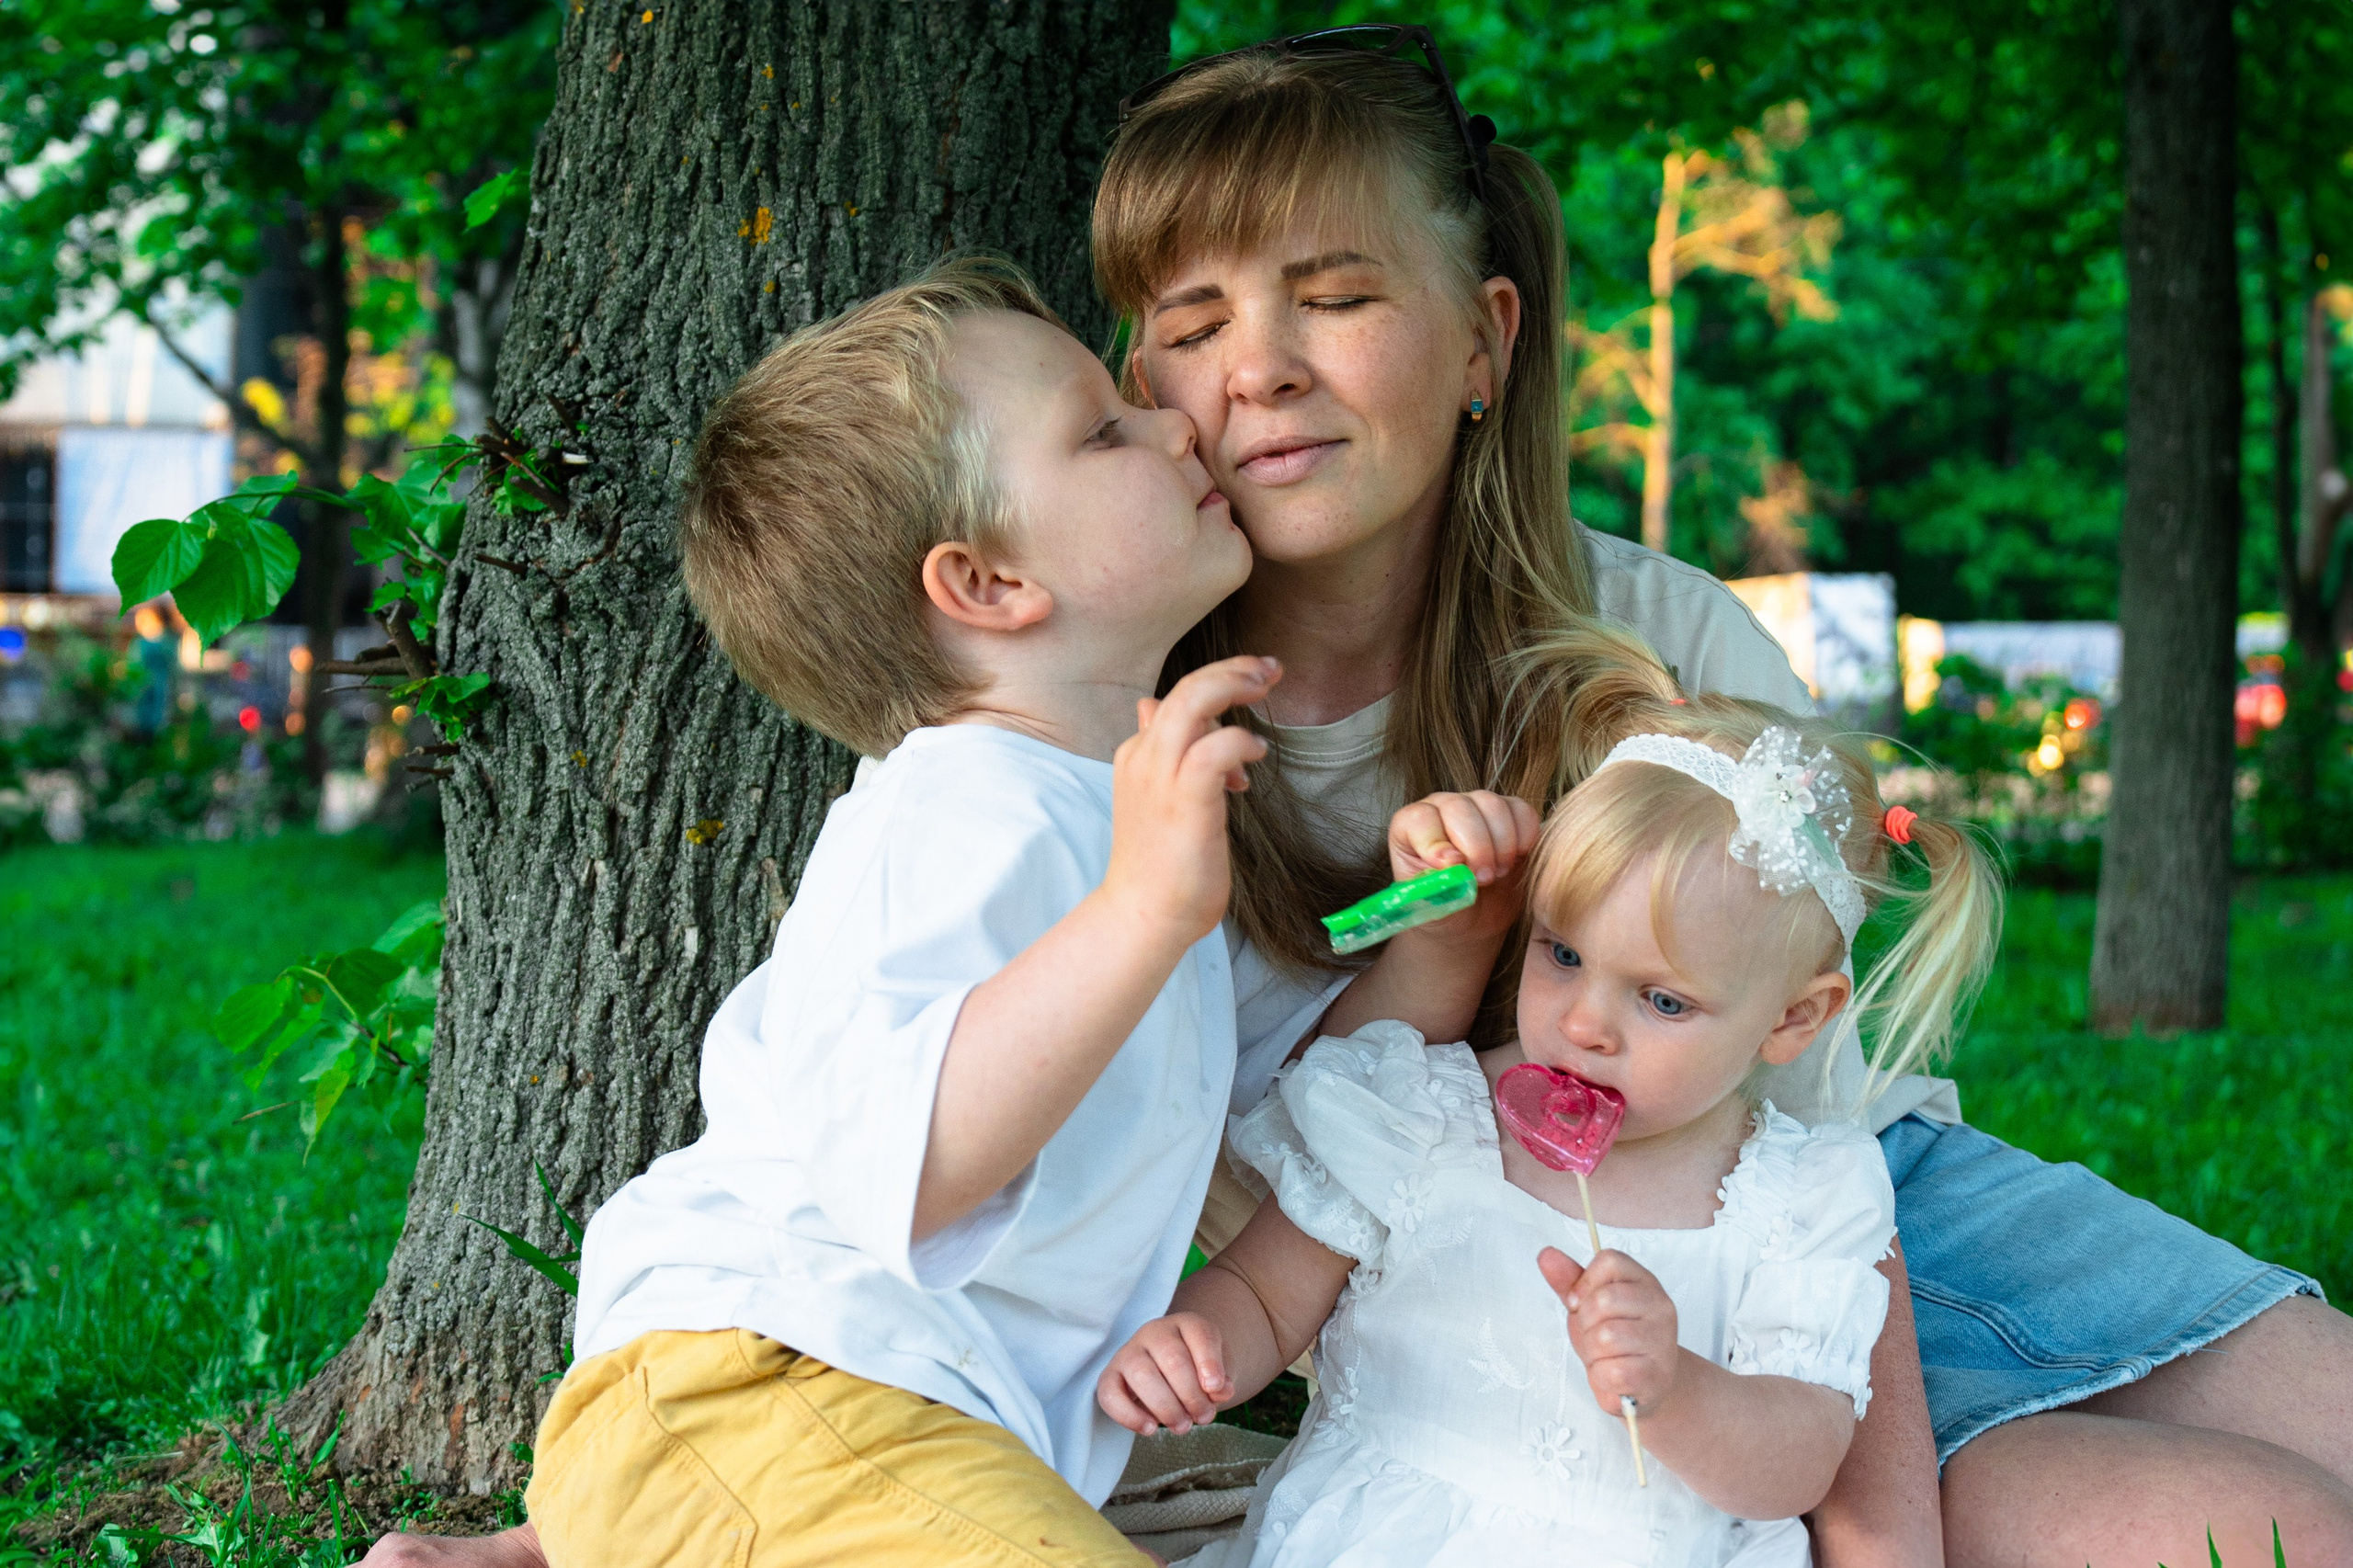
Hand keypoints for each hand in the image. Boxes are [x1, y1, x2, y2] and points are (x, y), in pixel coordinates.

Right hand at [1096, 1313, 1232, 1435]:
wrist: (1169, 1373)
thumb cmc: (1197, 1372)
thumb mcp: (1216, 1372)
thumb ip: (1221, 1380)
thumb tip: (1221, 1390)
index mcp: (1186, 1324)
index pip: (1199, 1334)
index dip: (1210, 1362)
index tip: (1216, 1389)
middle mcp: (1154, 1332)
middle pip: (1173, 1358)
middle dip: (1192, 1395)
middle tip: (1204, 1417)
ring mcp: (1129, 1352)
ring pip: (1142, 1374)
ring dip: (1166, 1407)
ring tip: (1182, 1426)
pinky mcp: (1110, 1375)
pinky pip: (1110, 1393)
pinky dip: (1129, 1415)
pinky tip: (1150, 1429)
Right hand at [1100, 656, 1278, 947]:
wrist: (1144, 916)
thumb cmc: (1161, 864)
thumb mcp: (1156, 796)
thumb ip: (1161, 752)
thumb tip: (1154, 709)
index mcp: (1138, 754)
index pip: (1177, 697)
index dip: (1218, 680)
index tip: (1253, 679)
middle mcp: (1144, 757)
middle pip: (1186, 687)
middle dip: (1233, 669)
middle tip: (1270, 670)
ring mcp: (1160, 776)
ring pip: (1194, 702)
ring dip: (1236, 686)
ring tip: (1266, 691)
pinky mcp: (1185, 800)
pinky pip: (1215, 748)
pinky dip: (1241, 741)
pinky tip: (1256, 757)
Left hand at [1385, 789, 1540, 947]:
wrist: (1474, 916)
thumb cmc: (1446, 908)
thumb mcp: (1432, 905)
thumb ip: (1437, 885)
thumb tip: (1453, 863)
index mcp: (1410, 827)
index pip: (1419, 818)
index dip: (1435, 842)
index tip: (1453, 867)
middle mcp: (1441, 808)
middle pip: (1459, 807)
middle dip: (1476, 847)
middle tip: (1483, 879)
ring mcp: (1476, 805)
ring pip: (1492, 805)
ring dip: (1502, 845)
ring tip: (1497, 873)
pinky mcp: (1509, 811)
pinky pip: (1521, 811)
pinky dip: (1524, 838)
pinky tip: (1516, 859)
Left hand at [1540, 1245, 1681, 1416]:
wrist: (1645, 1384)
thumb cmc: (1615, 1340)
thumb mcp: (1589, 1305)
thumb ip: (1569, 1280)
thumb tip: (1546, 1254)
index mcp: (1644, 1282)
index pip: (1610, 1261)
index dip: (1584, 1283)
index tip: (1579, 1303)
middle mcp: (1660, 1306)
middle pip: (1603, 1300)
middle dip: (1585, 1323)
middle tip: (1595, 1336)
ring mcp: (1662, 1341)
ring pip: (1606, 1337)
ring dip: (1592, 1353)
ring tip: (1604, 1357)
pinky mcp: (1656, 1374)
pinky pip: (1612, 1371)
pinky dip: (1601, 1376)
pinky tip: (1612, 1376)